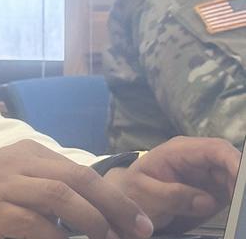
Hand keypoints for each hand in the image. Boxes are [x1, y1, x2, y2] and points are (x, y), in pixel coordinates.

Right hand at [0, 140, 153, 238]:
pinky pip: (37, 226)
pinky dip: (61, 238)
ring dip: (93, 222)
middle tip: (140, 231)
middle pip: (78, 179)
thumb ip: (43, 184)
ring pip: (61, 197)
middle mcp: (16, 165)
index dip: (115, 196)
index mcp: (25, 154)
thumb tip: (94, 209)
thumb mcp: (7, 178)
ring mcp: (2, 188)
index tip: (139, 220)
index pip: (80, 171)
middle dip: (116, 207)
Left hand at [103, 136, 239, 233]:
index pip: (214, 149)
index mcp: (178, 150)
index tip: (242, 180)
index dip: (234, 161)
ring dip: (238, 191)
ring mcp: (204, 172)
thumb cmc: (131, 190)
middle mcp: (195, 157)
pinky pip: (229, 190)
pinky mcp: (209, 187)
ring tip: (236, 210)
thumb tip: (206, 201)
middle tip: (241, 204)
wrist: (126, 196)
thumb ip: (173, 195)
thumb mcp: (145, 193)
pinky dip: (235, 199)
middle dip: (239, 180)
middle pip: (228, 162)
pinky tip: (234, 211)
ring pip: (232, 177)